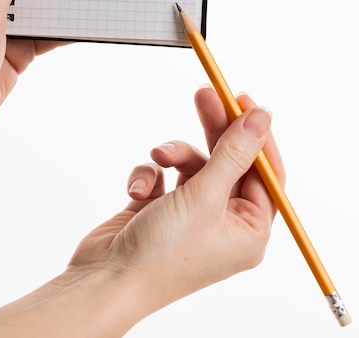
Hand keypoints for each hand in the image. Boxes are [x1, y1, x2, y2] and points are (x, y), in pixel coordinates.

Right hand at [0, 88, 283, 337]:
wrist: (105, 279)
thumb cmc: (161, 254)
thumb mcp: (205, 196)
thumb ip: (233, 152)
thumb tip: (261, 117)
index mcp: (247, 229)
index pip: (266, 172)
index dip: (256, 134)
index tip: (243, 99)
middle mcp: (223, 222)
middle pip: (228, 161)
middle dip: (214, 129)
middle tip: (205, 93)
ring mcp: (191, 215)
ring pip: (192, 164)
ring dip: (174, 154)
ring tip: (159, 156)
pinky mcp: (160, 209)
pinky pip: (164, 175)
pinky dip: (149, 175)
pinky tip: (138, 190)